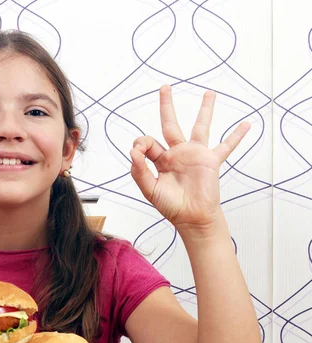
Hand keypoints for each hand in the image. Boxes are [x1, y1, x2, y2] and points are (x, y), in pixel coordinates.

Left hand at [130, 85, 249, 232]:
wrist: (192, 218)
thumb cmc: (171, 206)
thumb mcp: (150, 189)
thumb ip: (139, 170)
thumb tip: (132, 151)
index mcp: (160, 160)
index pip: (148, 142)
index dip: (141, 143)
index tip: (138, 150)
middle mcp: (177, 153)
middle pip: (170, 124)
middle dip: (167, 105)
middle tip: (165, 87)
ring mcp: (195, 155)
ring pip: (200, 126)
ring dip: (205, 110)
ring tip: (209, 93)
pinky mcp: (211, 161)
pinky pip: (226, 145)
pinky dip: (236, 136)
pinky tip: (246, 124)